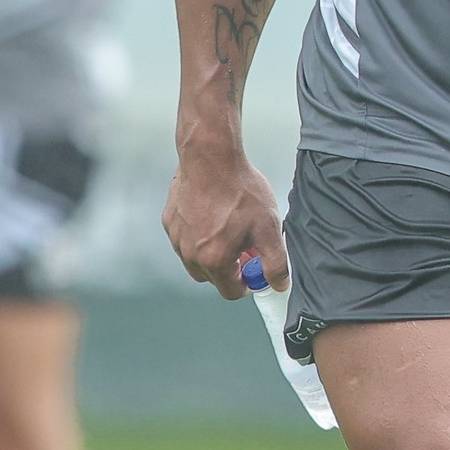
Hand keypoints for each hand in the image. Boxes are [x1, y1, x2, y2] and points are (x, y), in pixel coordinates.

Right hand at [161, 142, 286, 300]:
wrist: (211, 157)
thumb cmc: (240, 190)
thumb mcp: (269, 228)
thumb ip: (275, 262)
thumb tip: (279, 284)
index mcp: (214, 261)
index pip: (231, 292)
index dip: (247, 283)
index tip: (254, 268)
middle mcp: (190, 254)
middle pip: (212, 277)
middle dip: (230, 267)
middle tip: (245, 246)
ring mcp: (176, 238)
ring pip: (196, 258)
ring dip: (212, 251)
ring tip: (229, 226)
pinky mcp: (170, 221)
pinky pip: (185, 238)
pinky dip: (198, 233)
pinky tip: (213, 213)